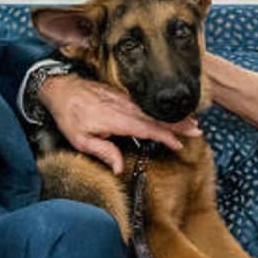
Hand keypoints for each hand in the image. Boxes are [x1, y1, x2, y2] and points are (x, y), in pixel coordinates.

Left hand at [38, 73, 201, 173]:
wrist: (61, 88)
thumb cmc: (69, 115)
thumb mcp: (80, 140)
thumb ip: (103, 152)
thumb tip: (119, 168)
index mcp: (115, 119)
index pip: (145, 129)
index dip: (164, 136)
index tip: (178, 143)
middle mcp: (123, 108)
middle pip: (155, 117)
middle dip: (177, 124)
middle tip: (197, 131)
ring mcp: (124, 100)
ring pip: (153, 110)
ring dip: (173, 116)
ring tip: (192, 123)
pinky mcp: (122, 96)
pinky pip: (145, 105)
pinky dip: (160, 111)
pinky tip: (169, 115)